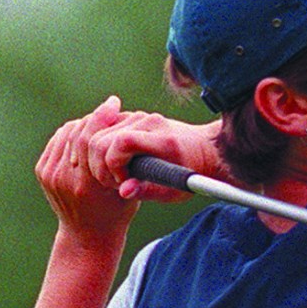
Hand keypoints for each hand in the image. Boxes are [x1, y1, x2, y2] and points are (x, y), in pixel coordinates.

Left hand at [35, 96, 139, 242]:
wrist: (87, 236)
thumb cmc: (116, 212)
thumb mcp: (130, 190)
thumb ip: (128, 163)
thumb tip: (129, 126)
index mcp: (86, 185)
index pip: (89, 138)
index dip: (102, 116)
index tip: (115, 103)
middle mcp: (64, 178)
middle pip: (77, 132)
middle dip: (95, 117)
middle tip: (110, 107)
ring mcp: (50, 175)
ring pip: (66, 133)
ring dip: (84, 123)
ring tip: (100, 119)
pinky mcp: (43, 171)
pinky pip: (59, 140)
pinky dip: (72, 132)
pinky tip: (86, 131)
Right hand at [88, 110, 222, 202]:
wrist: (206, 149)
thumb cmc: (193, 173)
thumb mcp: (175, 190)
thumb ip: (148, 191)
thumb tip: (124, 191)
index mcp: (163, 139)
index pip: (123, 142)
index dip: (113, 163)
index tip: (121, 180)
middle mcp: (150, 121)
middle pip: (104, 138)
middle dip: (101, 164)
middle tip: (116, 182)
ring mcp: (140, 116)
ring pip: (100, 133)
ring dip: (100, 157)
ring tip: (118, 175)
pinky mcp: (133, 116)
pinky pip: (105, 129)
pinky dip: (104, 148)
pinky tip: (118, 163)